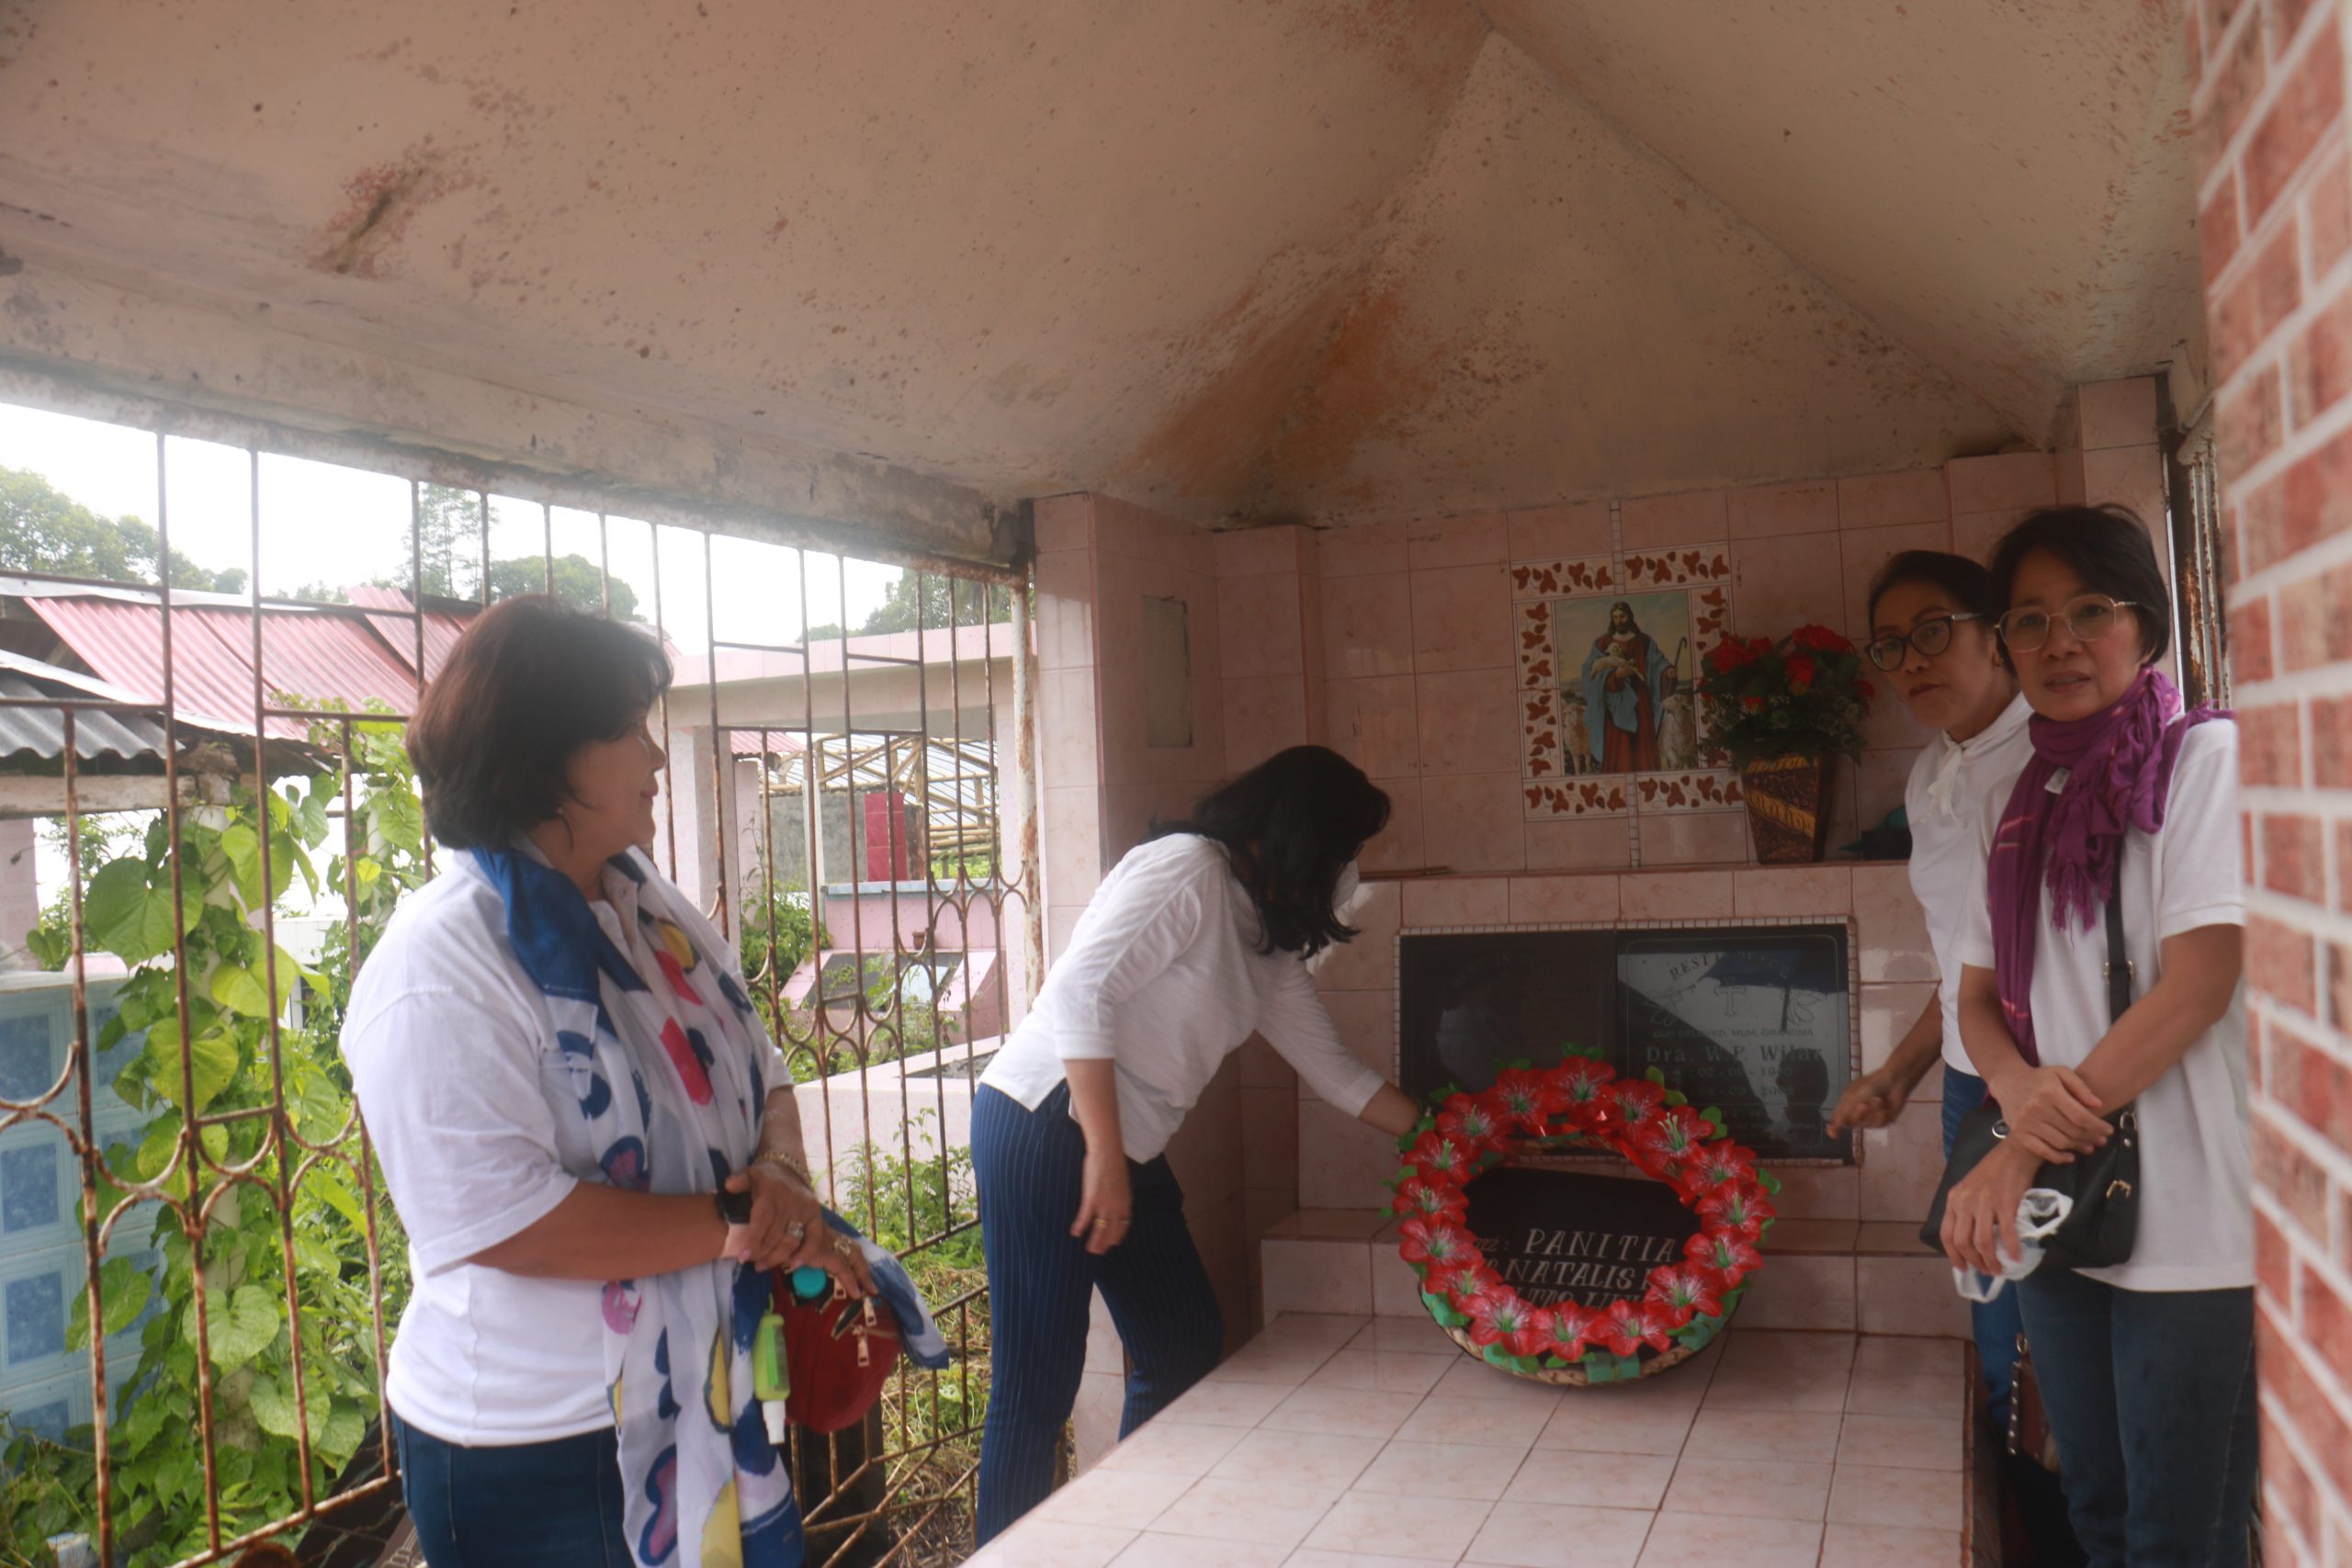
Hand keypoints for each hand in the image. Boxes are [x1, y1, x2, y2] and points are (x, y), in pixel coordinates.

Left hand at [727, 1163, 874, 1297]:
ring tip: (762, 1266)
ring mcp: (805, 1209)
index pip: (762, 1220)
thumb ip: (738, 1180)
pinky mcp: (816, 1216)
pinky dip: (805, 1253)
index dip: (753, 1241)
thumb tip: (728, 1185)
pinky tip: (793, 1265)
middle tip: (751, 1263)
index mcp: (772, 1192)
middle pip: (776, 1235)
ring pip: (792, 1240)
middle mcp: (790, 1202)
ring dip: (777, 1257)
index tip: (743, 1257)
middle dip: (762, 1253)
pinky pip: (814, 1238)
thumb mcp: (749, 1174)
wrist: (790, 1168)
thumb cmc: (765, 1178)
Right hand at [1071, 1148, 1132, 1255]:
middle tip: (1098, 1251)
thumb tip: (1116, 1198)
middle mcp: (1117, 1207)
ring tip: (1089, 1249)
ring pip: (1100, 1229)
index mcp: (1126, 1201)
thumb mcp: (1122, 1181)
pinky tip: (1074, 1233)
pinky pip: (1085, 1218)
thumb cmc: (1113, 1163)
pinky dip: (1080, 1227)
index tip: (1113, 1243)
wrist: (1107, 1152)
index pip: (1124, 1225)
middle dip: (1105, 1243)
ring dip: (1095, 1242)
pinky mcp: (1092, 1199)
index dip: (1118, 1235)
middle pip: (1113, 1231)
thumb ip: (1120, 1193)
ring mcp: (1105, 1204)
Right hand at [1826, 1067, 1908, 1134]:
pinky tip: (1885, 1105)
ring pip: (1866, 1125)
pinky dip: (1882, 1114)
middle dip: (1858, 1114)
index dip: (1835, 1128)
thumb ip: (1841, 1115)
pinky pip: (1878, 1124)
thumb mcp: (1852, 1097)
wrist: (1894, 1081)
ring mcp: (1871, 1118)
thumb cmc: (1871, 1084)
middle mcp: (1858, 1113)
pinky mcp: (1884, 1120)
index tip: (1835, 1135)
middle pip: (1852, 1124)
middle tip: (1863, 1104)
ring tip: (1878, 1099)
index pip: (1838, 1120)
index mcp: (1847, 1105)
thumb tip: (1829, 1133)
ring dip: (1872, 1111)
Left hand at [1940, 1138, 2038, 1279]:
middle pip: (1963, 1241)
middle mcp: (1965, 1201)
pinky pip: (2007, 1232)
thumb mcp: (1969, 1190)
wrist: (2014, 1153)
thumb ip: (1966, 1211)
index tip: (1962, 1268)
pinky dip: (2011, 1249)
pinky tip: (2014, 1257)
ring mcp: (1984, 1202)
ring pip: (1982, 1241)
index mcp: (1954, 1200)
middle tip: (1985, 1271)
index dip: (1953, 1256)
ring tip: (1999, 1269)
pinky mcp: (2005, 1202)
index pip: (1947, 1234)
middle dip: (1974, 1262)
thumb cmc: (1993, 1172)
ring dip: (1990, 1260)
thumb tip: (1971, 1241)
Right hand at [1993, 1065, 2107, 1161]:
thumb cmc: (2039, 1078)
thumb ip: (2080, 1087)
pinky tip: (2070, 1157)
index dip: (2097, 1126)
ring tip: (2089, 1147)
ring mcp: (2026, 1122)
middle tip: (2101, 1140)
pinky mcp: (2019, 1132)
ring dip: (2078, 1147)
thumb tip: (2098, 1105)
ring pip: (2060, 1142)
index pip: (2080, 1116)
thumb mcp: (2061, 1073)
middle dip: (2091, 1137)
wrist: (2008, 1081)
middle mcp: (2036, 1108)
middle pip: (2072, 1131)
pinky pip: (2042, 1150)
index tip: (2108, 1130)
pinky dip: (2058, 1157)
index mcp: (2050, 1092)